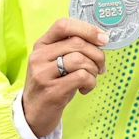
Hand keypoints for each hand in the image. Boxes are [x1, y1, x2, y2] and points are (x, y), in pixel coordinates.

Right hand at [22, 18, 108, 136]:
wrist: (34, 113)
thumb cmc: (54, 82)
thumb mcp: (58, 60)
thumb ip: (74, 47)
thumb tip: (103, 39)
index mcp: (42, 44)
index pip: (63, 25)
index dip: (87, 29)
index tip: (103, 39)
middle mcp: (39, 56)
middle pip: (78, 43)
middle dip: (97, 54)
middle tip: (101, 66)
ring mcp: (42, 73)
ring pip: (80, 59)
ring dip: (94, 69)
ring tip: (91, 78)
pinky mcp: (51, 90)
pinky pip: (81, 77)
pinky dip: (91, 82)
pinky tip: (84, 89)